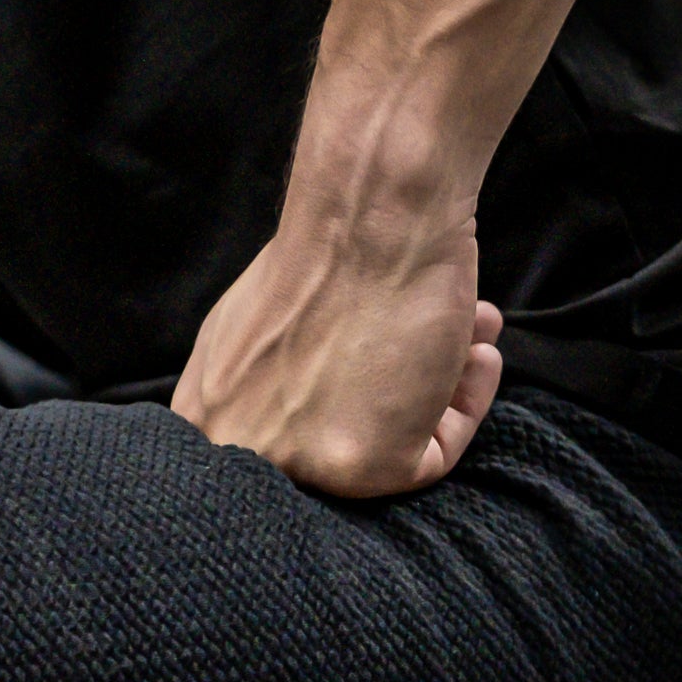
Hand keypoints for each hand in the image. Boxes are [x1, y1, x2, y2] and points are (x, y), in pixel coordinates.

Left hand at [173, 197, 503, 495]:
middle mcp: (243, 451)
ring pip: (384, 449)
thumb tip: (296, 411)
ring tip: (463, 336)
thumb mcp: (247, 330)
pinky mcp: (369, 467)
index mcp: (202, 419)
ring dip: (434, 388)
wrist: (368, 213)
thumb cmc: (322, 251)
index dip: (331, 410)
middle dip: (388, 398)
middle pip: (326, 454)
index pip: (269, 449)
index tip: (370, 374)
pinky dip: (466, 402)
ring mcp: (304, 465)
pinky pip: (432, 456)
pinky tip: (479, 350)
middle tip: (418, 355)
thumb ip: (255, 384)